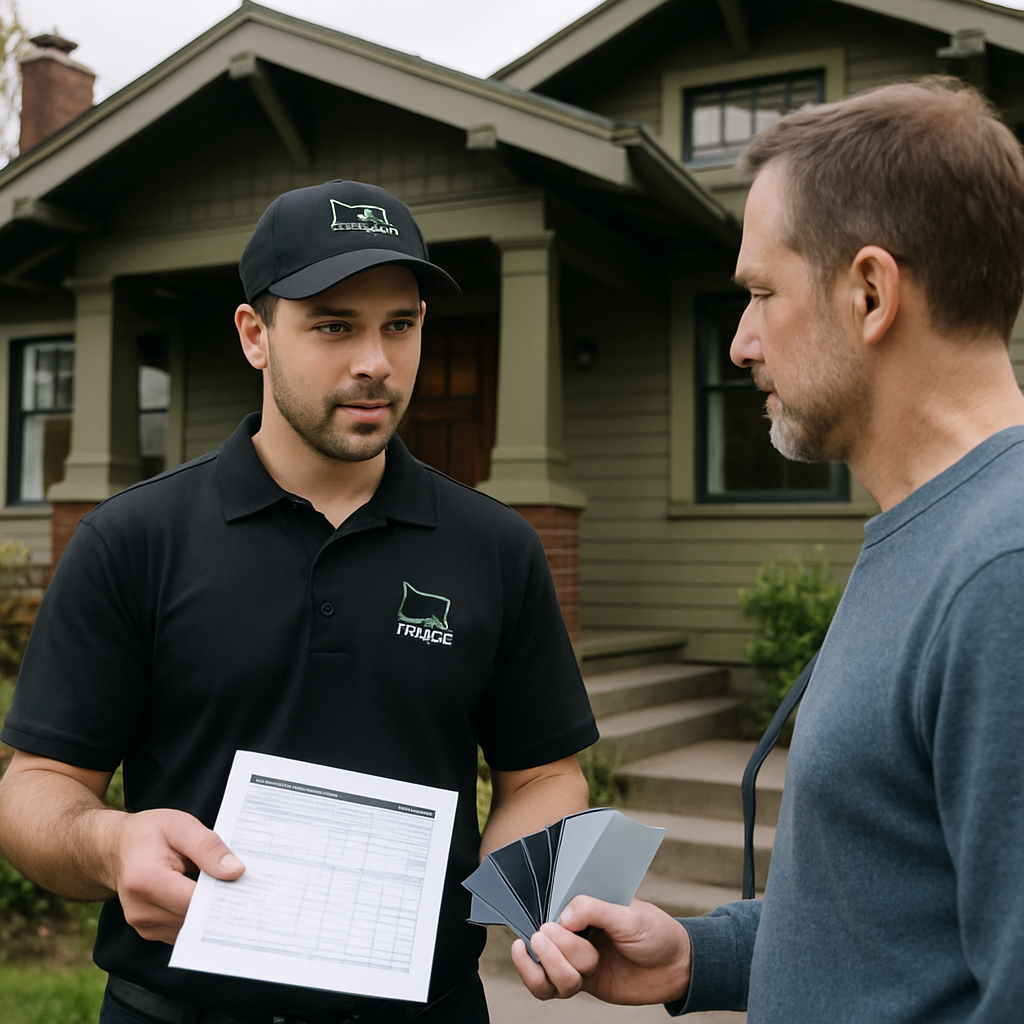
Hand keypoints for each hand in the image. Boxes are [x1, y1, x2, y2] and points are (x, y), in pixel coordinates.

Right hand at [111, 808, 244, 943]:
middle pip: (194, 918)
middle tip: (248, 892)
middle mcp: (141, 909)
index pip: (194, 901)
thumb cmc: (149, 833)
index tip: (248, 889)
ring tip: (228, 891)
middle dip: (220, 905)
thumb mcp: (182, 826)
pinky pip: (183, 930)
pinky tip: (211, 900)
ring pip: (191, 928)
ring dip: (210, 913)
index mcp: (146, 880)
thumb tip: (236, 872)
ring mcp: (143, 924)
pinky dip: (199, 918)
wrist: (116, 848)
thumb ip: (209, 847)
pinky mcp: (149, 930)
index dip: (223, 896)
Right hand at [511, 897, 691, 1005]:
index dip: (542, 923)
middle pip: (543, 943)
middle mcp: (575, 932)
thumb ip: (593, 910)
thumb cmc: (656, 933)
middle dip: (557, 948)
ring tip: (587, 962)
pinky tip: (559, 976)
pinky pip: (551, 988)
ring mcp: (576, 958)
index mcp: (583, 908)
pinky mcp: (582, 982)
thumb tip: (561, 917)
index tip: (543, 929)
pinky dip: (547, 983)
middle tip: (563, 942)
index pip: (547, 912)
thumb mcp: (628, 915)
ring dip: (559, 967)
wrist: (677, 967)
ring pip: (544, 968)